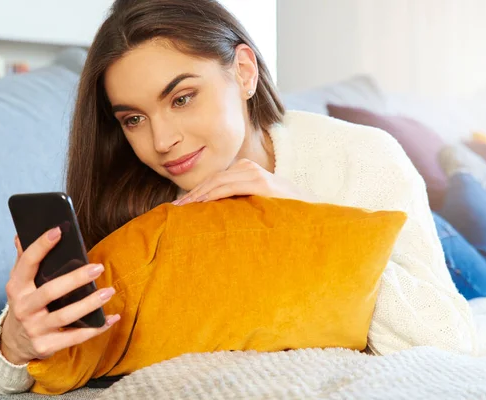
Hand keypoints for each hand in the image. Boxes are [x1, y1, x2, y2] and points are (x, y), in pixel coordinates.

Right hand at [0, 228, 120, 364]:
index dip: (42, 246)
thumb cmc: (26, 303)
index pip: (28, 263)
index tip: (59, 230)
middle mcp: (23, 308)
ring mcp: (34, 329)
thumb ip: (23, 259)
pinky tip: (112, 318)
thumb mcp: (20, 283)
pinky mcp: (46, 346)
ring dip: (90, 304)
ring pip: (65, 316)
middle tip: (98, 268)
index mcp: (16, 287)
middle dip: (76, 279)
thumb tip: (22, 234)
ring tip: (109, 291)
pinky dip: (96, 328)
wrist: (14, 343)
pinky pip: (75, 337)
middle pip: (51, 291)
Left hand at [173, 158, 315, 205]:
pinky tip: (199, 205)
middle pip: (212, 180)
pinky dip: (212, 195)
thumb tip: (212, 217)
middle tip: (173, 209)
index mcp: (246, 172)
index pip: (215, 181)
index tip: (179, 207)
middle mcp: (249, 169)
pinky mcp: (261, 183)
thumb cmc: (282, 216)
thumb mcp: (256, 207)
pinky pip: (229, 187)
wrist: (311, 217)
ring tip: (181, 209)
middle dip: (192, 194)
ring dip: (197, 195)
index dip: (195, 192)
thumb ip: (238, 205)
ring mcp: (255, 174)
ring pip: (217, 182)